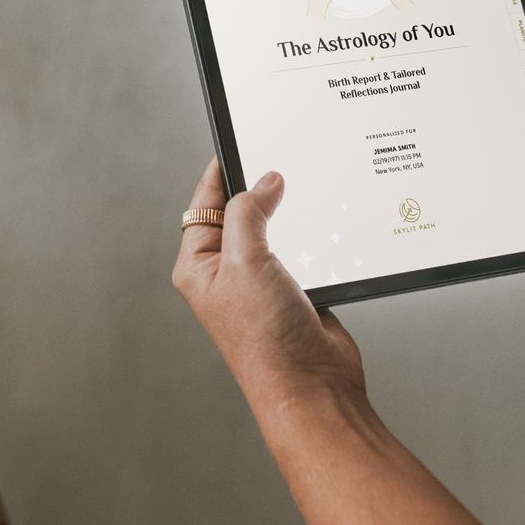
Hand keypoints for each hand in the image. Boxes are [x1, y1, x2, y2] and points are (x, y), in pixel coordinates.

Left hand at [173, 160, 365, 417]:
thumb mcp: (245, 260)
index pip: (204, 203)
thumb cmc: (265, 339)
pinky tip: (325, 222)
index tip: (240, 141)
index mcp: (199, 267)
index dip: (222, 171)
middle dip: (262, 188)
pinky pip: (301, 245)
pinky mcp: (294, 286)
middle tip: (280, 161)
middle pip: (242, 211)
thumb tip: (266, 181)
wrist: (312, 383)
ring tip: (304, 189)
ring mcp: (262, 281)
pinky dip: (313, 232)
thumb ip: (250, 212)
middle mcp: (227, 273)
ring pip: (275, 227)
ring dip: (291, 211)